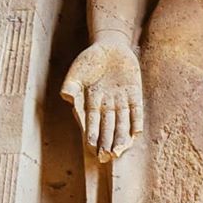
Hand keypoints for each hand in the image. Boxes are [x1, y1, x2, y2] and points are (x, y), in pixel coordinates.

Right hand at [61, 39, 142, 161]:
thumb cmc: (90, 60)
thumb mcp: (77, 71)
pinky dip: (136, 121)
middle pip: (107, 126)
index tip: (91, 146)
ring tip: (119, 151)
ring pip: (122, 122)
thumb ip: (71, 85)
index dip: (91, 133)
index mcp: (91, 102)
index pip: (91, 121)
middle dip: (107, 141)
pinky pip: (136, 110)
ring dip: (121, 137)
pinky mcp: (134, 94)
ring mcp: (121, 100)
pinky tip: (136, 133)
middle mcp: (107, 105)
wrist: (110, 46)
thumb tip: (66, 97)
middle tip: (106, 156)